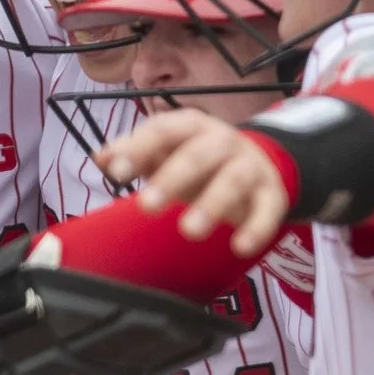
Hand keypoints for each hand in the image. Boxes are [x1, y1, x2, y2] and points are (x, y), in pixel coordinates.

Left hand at [94, 107, 287, 256]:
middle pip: (197, 155)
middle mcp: (223, 141)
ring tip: (190, 231)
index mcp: (191, 127)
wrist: (258, 162)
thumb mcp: (166, 153)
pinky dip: (257, 228)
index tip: (115, 171)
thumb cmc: (199, 160)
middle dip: (171, 178)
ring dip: (212, 204)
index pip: (163, 130)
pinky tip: (241, 247)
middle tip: (146, 206)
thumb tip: (101, 157)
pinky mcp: (272, 193)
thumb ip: (134, 154)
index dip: (138, 148)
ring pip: (233, 181)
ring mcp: (250, 166)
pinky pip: (268, 209)